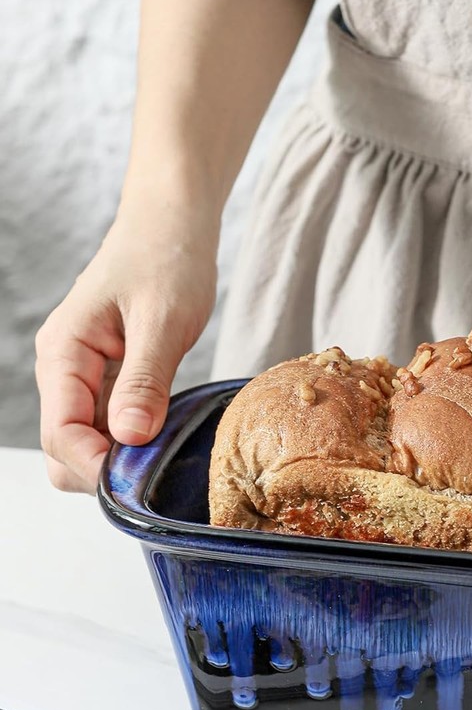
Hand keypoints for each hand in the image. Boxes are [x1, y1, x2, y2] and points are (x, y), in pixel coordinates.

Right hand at [35, 204, 217, 492]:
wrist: (173, 226)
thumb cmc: (167, 261)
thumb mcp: (162, 321)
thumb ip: (144, 381)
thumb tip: (130, 439)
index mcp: (63, 354)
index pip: (60, 434)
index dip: (96, 467)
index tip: (139, 483)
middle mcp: (65, 369)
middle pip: (65, 448)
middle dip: (103, 471)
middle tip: (159, 474)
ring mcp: (87, 376)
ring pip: (89, 441)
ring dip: (123, 457)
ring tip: (170, 455)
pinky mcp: (112, 377)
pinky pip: (113, 423)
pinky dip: (136, 439)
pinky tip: (169, 436)